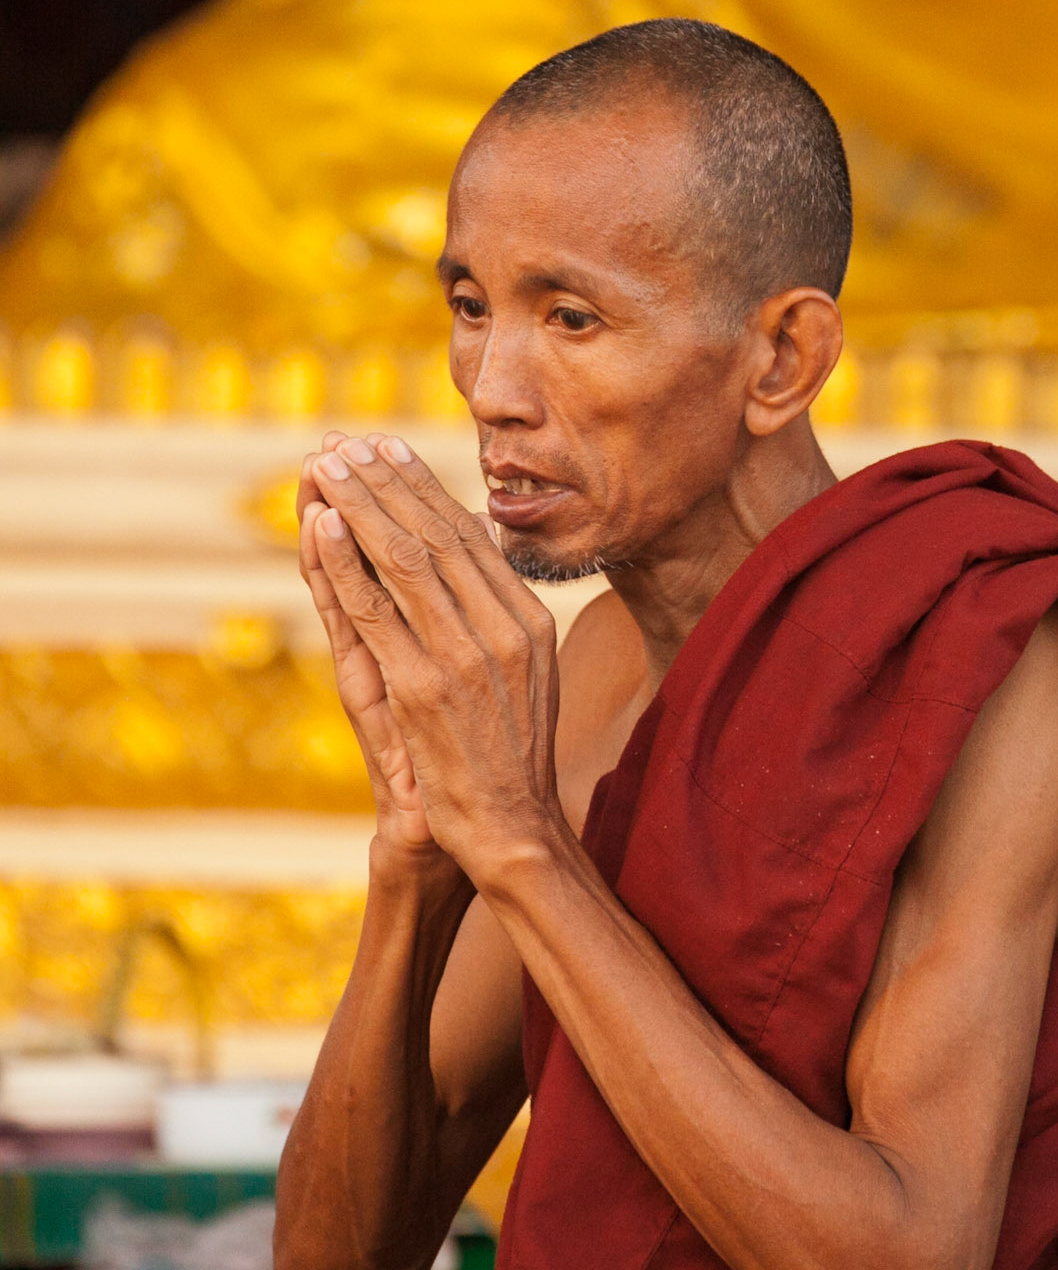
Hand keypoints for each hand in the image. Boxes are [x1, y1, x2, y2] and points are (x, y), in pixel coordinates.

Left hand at [304, 434, 564, 886]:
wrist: (512, 827)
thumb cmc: (508, 753)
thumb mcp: (523, 670)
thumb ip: (495, 611)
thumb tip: (474, 545)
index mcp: (526, 619)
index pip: (468, 533)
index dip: (422, 486)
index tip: (387, 448)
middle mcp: (501, 627)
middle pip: (433, 533)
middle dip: (383, 482)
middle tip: (345, 442)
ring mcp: (464, 656)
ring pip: (402, 559)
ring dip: (356, 506)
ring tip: (324, 466)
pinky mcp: (423, 688)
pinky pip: (374, 610)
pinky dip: (343, 562)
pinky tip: (319, 526)